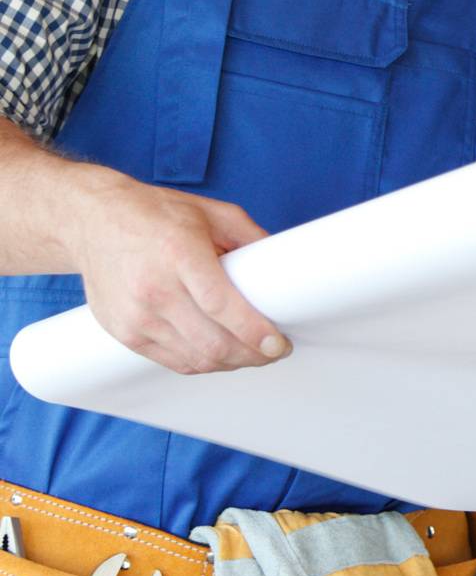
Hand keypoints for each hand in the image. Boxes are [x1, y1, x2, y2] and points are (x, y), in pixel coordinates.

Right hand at [69, 167, 285, 374]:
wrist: (92, 222)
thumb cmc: (156, 214)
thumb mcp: (212, 211)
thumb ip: (250, 237)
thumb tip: (282, 265)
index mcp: (180, 254)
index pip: (222, 306)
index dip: (255, 332)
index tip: (279, 343)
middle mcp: (155, 289)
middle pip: (211, 342)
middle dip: (252, 355)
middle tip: (276, 350)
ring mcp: (136, 316)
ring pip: (194, 359)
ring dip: (231, 363)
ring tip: (254, 354)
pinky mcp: (125, 333)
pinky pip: (172, 362)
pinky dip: (203, 364)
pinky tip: (222, 356)